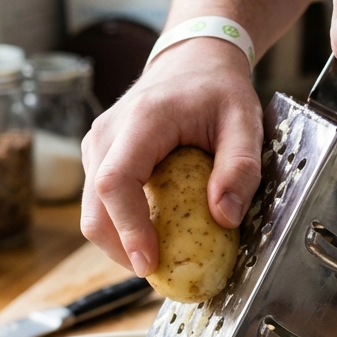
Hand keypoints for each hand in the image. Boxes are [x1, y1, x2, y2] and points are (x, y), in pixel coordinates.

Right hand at [80, 37, 262, 275]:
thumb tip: (225, 218)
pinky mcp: (97, 158)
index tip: (149, 263)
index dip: (128, 229)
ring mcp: (96, 146)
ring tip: (159, 257)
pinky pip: (99, 204)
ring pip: (91, 212)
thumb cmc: (217, 89)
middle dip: (121, 250)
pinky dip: (121, 227)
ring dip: (120, 242)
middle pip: (93, 208)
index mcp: (141, 121)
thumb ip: (240, 169)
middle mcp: (107, 133)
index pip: (115, 183)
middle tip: (160, 275)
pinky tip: (152, 235)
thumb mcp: (244, 123)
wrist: (192, 60)